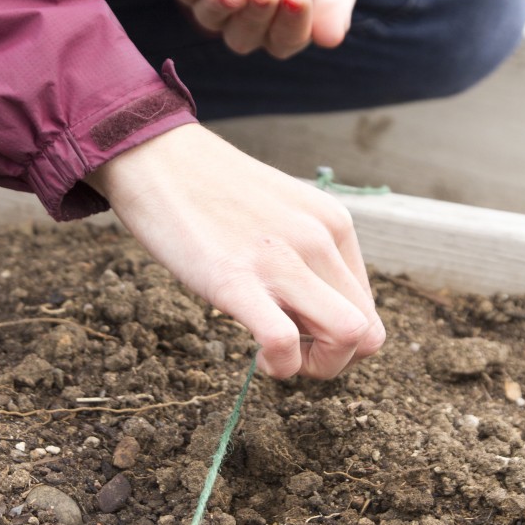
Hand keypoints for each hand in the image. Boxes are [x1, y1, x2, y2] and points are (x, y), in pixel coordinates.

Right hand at [86, 124, 383, 379]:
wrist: (155, 156)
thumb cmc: (210, 189)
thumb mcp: (281, 210)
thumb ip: (305, 250)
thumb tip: (313, 307)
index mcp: (333, 222)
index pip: (369, 308)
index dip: (341, 340)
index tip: (302, 335)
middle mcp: (319, 238)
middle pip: (367, 331)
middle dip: (334, 361)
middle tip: (292, 353)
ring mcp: (281, 258)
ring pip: (349, 337)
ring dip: (317, 368)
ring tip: (278, 356)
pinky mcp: (235, 279)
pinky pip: (285, 342)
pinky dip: (281, 366)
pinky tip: (258, 357)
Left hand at [171, 0, 356, 59]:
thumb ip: (334, 8)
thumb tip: (331, 40)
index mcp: (280, 33)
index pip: (284, 40)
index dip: (291, 22)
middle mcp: (243, 26)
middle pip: (244, 35)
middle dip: (256, 13)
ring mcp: (214, 5)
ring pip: (212, 17)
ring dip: (224, 4)